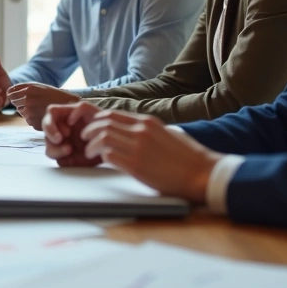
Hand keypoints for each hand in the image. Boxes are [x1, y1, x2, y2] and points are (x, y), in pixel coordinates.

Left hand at [7, 83, 80, 129]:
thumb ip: (22, 87)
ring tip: (39, 108)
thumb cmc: (53, 95)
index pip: (10, 93)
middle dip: (21, 103)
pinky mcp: (34, 123)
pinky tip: (42, 115)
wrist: (69, 107)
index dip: (15, 95)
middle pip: (15, 103)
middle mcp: (28, 101)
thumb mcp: (39, 86)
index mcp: (29, 89)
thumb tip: (8, 92)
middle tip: (34, 102)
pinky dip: (33, 118)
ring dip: (27, 111)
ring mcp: (30, 113)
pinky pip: (28, 120)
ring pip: (21, 112)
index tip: (21, 96)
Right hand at [43, 101, 104, 166]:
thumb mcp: (94, 112)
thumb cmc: (102, 124)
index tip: (66, 132)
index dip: (52, 124)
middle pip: (46, 134)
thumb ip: (81, 109)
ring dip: (56, 150)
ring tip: (69, 150)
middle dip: (51, 138)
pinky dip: (63, 160)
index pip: (49, 117)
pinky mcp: (66, 158)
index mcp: (64, 117)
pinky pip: (58, 161)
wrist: (112, 145)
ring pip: (49, 149)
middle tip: (61, 141)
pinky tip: (73, 160)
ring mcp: (62, 145)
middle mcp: (60, 130)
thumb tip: (69, 119)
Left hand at [78, 111, 218, 203]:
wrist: (203, 173)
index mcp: (148, 122)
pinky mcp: (137, 165)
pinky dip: (99, 157)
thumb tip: (136, 132)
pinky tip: (99, 162)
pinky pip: (108, 154)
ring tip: (88, 152)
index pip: (113, 114)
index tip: (90, 128)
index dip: (96, 120)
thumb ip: (150, 131)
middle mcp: (142, 130)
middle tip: (83, 138)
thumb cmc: (189, 158)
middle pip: (103, 122)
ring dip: (91, 144)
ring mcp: (139, 147)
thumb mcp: (168, 134)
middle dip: (88, 130)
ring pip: (102, 136)